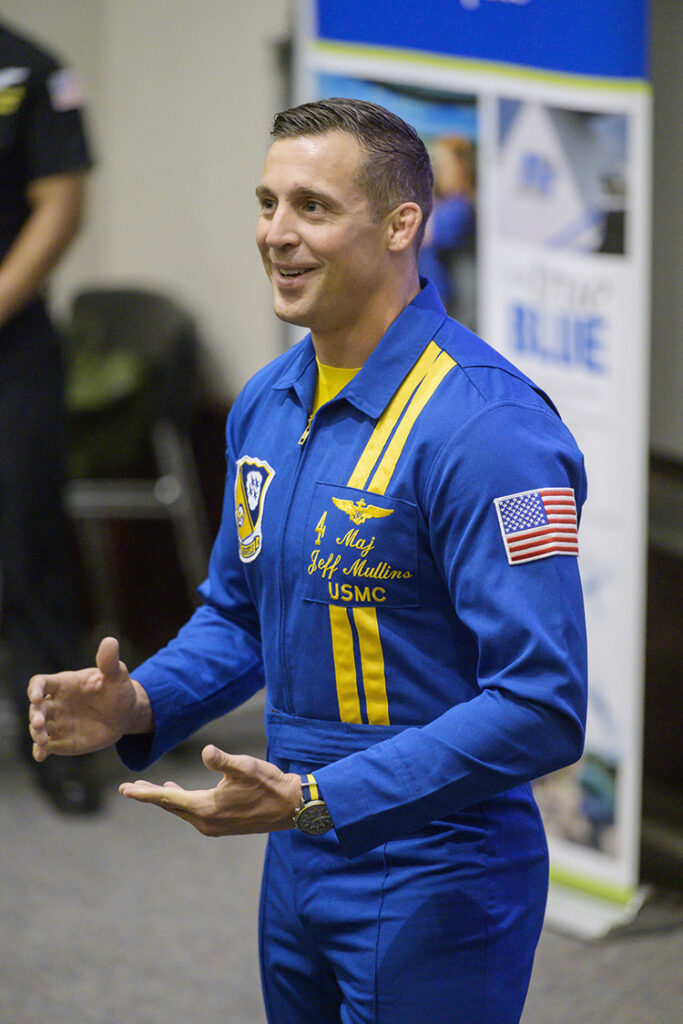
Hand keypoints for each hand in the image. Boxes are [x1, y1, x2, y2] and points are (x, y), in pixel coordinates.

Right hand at [28, 636, 144, 761]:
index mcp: (64, 684)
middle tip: (39, 723)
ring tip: (43, 741)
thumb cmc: (118, 690)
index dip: (35, 689)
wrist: (126, 714)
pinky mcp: (62, 741)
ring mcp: (58, 722)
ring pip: (38, 728)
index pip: (41, 683)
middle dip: (34, 715)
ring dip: (36, 734)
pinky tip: (40, 755)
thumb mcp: (117, 675)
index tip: (36, 696)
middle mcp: (56, 703)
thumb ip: (109, 661)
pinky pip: (46, 746)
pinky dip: (40, 750)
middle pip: (36, 708)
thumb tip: (110, 641)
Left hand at [119, 745, 302, 836]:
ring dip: (166, 799)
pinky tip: (180, 793)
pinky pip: (193, 813)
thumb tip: (206, 751)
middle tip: (129, 787)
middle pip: (171, 806)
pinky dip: (182, 803)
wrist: (291, 806)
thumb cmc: (269, 783)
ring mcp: (214, 826)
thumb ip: (223, 760)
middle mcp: (206, 821)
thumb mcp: (246, 766)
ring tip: (151, 789)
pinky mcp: (222, 825)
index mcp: (207, 808)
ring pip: (182, 810)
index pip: (168, 799)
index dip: (145, 792)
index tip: (125, 789)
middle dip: (151, 795)